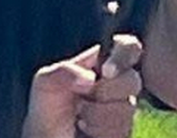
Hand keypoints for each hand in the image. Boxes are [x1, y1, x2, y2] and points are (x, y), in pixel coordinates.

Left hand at [22, 34, 142, 137]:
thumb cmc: (46, 110)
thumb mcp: (44, 84)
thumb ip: (62, 72)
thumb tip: (90, 78)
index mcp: (99, 64)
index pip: (127, 47)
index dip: (124, 54)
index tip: (106, 71)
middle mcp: (116, 85)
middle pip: (132, 79)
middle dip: (104, 92)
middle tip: (81, 101)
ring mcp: (123, 110)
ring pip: (128, 108)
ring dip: (97, 116)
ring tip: (80, 119)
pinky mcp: (125, 132)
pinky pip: (123, 131)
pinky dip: (101, 132)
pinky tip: (88, 132)